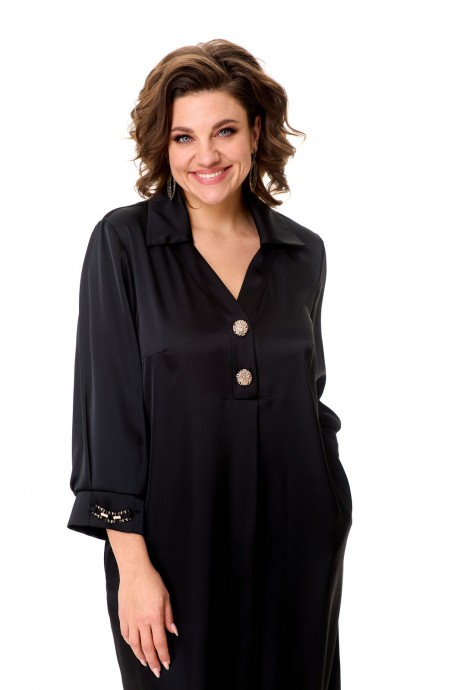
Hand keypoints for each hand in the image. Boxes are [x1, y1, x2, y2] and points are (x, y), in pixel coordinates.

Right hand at [117, 562, 177, 676]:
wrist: (134, 571)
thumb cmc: (152, 581)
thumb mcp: (166, 597)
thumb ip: (169, 616)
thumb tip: (173, 632)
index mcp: (154, 617)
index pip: (160, 642)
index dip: (163, 655)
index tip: (166, 664)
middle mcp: (141, 621)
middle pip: (147, 647)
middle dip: (152, 661)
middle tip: (156, 671)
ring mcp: (130, 619)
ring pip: (134, 644)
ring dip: (140, 656)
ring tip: (145, 663)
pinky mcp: (122, 615)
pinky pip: (125, 634)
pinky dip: (130, 643)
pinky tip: (134, 646)